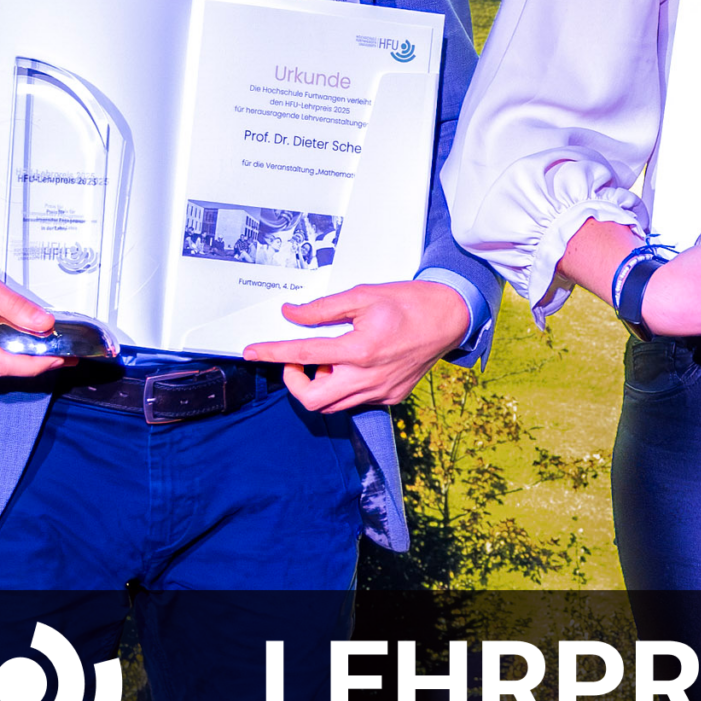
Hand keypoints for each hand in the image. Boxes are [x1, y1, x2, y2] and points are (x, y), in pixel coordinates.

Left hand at [243, 279, 471, 412]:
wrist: (449, 317)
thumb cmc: (409, 302)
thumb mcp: (362, 295)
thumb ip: (322, 310)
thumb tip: (291, 314)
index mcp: (359, 349)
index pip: (303, 355)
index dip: (271, 353)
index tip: (251, 352)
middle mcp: (368, 378)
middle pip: (313, 400)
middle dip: (294, 382)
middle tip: (297, 360)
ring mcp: (381, 392)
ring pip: (333, 405)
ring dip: (320, 384)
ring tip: (332, 358)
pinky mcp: (391, 398)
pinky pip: (355, 401)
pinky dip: (344, 386)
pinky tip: (354, 364)